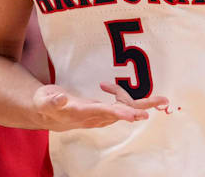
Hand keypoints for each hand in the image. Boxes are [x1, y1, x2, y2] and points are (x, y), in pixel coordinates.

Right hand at [33, 83, 169, 131]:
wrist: (43, 114)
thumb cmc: (44, 105)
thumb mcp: (44, 100)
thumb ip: (52, 100)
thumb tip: (61, 97)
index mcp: (82, 113)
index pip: (105, 113)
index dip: (121, 113)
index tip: (136, 116)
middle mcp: (93, 117)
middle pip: (121, 112)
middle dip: (141, 108)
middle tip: (161, 101)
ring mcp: (98, 116)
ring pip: (122, 109)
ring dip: (139, 104)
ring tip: (158, 98)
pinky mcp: (99, 112)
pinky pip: (117, 106)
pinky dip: (120, 96)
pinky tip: (108, 87)